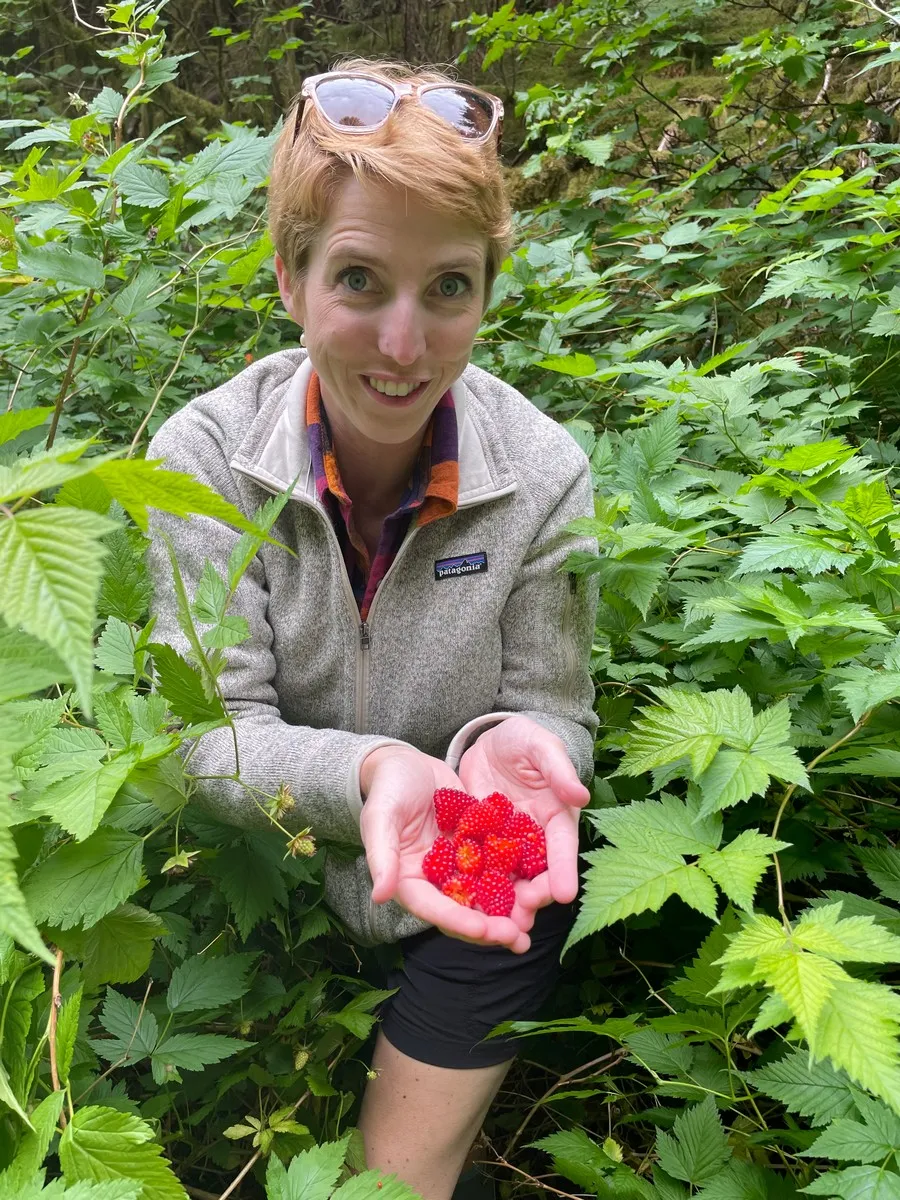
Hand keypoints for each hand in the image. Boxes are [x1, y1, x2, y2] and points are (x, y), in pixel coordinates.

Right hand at [359, 744, 531, 953]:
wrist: (407, 763)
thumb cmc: (387, 788)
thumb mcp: (381, 817)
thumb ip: (382, 855)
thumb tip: (381, 895)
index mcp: (410, 880)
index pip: (434, 908)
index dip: (459, 922)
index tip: (485, 930)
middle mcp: (436, 880)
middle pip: (464, 911)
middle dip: (491, 927)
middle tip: (519, 938)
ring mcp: (459, 865)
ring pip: (486, 894)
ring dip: (509, 910)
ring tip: (534, 922)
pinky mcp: (477, 847)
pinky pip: (499, 865)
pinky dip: (517, 877)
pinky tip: (541, 882)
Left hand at [458, 716, 589, 916]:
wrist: (489, 741)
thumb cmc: (522, 738)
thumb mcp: (540, 745)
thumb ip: (558, 769)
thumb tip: (580, 796)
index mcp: (556, 815)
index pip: (562, 847)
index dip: (563, 870)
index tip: (564, 894)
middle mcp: (534, 836)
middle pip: (537, 872)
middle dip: (534, 896)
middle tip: (524, 914)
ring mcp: (506, 843)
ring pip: (509, 878)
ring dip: (507, 903)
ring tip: (500, 926)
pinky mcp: (480, 843)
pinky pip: (479, 868)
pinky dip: (477, 888)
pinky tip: (467, 907)